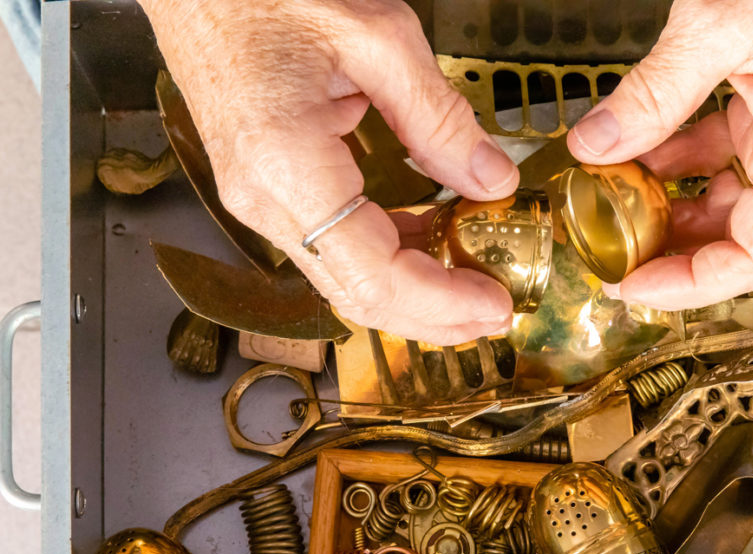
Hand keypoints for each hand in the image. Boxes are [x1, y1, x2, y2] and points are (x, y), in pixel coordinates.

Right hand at [138, 0, 518, 343]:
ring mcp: (259, 200)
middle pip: (358, 295)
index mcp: (287, 166)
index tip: (493, 304)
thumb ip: (440, 117)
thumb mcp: (378, 37)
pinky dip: (386, 256)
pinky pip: (333, 245)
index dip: (441, 302)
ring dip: (412, 291)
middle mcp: (264, 199)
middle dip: (432, 317)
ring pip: (345, 278)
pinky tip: (428, 242)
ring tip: (471, 284)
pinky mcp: (267, 190)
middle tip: (493, 313)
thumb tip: (492, 179)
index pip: (375, 275)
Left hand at [567, 0, 752, 309]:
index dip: (694, 283)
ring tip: (613, 208)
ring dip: (668, 210)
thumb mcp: (717, 25)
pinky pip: (722, 158)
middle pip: (736, 237)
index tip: (636, 286)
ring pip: (725, 202)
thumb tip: (596, 147)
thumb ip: (653, 95)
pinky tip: (636, 157)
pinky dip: (676, 165)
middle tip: (609, 253)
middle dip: (669, 252)